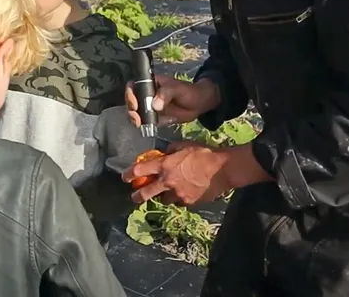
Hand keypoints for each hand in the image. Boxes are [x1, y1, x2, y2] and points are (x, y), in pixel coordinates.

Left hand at [121, 141, 273, 204]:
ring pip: (164, 199)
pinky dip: (180, 198)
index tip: (125, 177)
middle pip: (146, 193)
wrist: (223, 168)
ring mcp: (178, 194)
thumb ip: (170, 150)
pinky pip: (180, 201)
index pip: (141, 170)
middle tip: (134, 197)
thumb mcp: (183, 145)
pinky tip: (186, 192)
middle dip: (137, 196)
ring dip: (163, 196)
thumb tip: (164, 153)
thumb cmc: (203, 153)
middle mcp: (167, 181)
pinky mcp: (189, 202)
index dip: (130, 174)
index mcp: (164, 165)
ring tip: (168, 192)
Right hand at [125, 75, 218, 127]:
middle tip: (136, 117)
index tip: (135, 104)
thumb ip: (166, 93)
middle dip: (131, 109)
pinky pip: (146, 121)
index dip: (130, 95)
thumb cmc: (188, 91)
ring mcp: (151, 106)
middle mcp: (147, 95)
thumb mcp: (177, 88)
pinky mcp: (155, 117)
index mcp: (150, 83)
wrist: (199, 103)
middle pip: (132, 101)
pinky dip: (144, 125)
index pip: (134, 86)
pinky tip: (147, 128)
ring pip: (136, 112)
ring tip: (139, 124)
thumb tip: (154, 105)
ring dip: (135, 118)